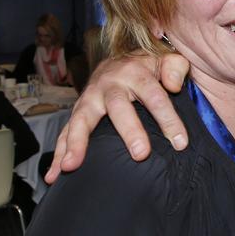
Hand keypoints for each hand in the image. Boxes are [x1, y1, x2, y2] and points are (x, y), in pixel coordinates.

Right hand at [45, 51, 189, 182]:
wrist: (118, 62)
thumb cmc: (147, 68)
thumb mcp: (166, 60)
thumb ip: (175, 68)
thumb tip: (173, 85)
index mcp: (135, 72)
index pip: (155, 96)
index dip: (168, 119)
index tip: (180, 142)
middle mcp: (109, 84)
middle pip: (119, 107)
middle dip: (130, 131)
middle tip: (141, 154)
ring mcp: (90, 99)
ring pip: (82, 119)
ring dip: (76, 143)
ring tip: (71, 166)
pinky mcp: (78, 112)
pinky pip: (64, 133)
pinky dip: (59, 153)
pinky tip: (54, 175)